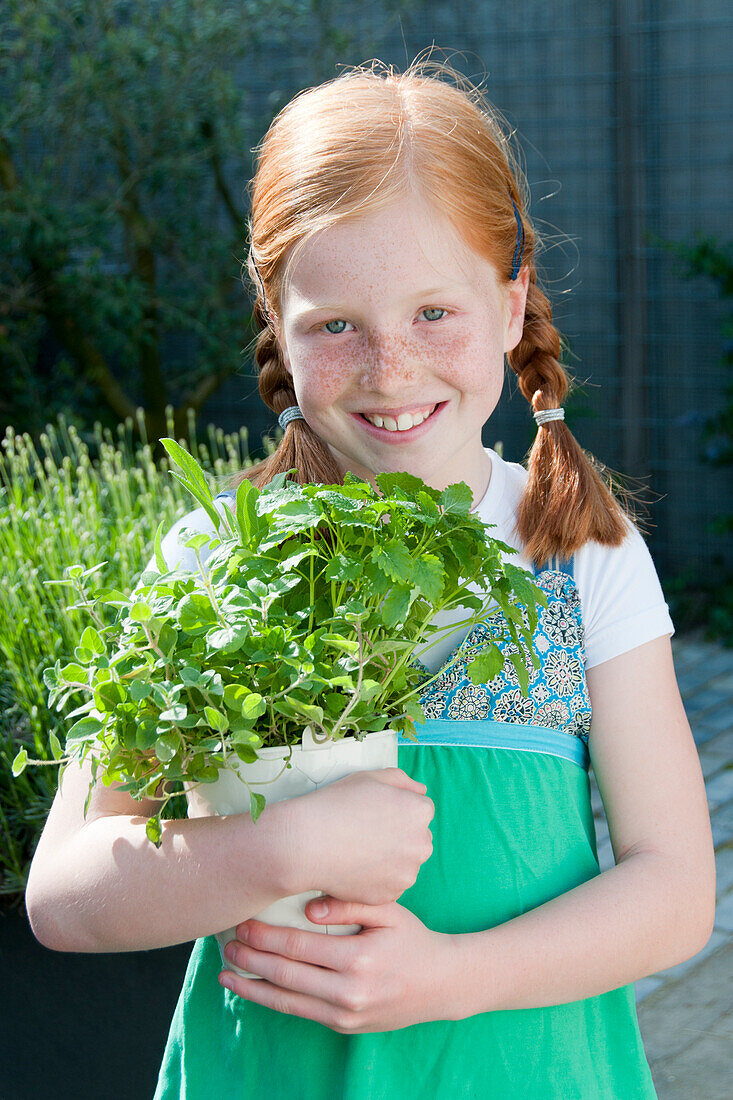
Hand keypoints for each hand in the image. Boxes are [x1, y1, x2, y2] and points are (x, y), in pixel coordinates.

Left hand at [218, 896, 460, 1032]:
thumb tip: (308, 907)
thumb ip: (348, 904)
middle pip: (285, 975)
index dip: (265, 935)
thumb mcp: (389, 911)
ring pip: (286, 1002)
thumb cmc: (413, 939)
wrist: (442, 984)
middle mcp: (348, 992)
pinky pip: (301, 1012)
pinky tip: (257, 988)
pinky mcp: (344, 1027)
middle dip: (251, 959)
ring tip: (227, 974)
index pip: (298, 947)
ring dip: (253, 988)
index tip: (243, 922)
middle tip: (227, 944)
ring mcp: (345, 1015)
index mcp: (358, 959)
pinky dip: (274, 1000)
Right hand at [292, 769, 434, 905]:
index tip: (374, 813)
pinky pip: (389, 884)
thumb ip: (402, 780)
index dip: (395, 809)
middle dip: (399, 835)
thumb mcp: (370, 777)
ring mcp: (407, 873)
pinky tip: (356, 867)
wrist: (307, 842)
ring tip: (359, 850)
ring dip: (390, 858)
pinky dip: (377, 878)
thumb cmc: (337, 805)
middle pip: (416, 838)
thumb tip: (420, 790)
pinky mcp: (391, 895)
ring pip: (404, 863)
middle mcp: (421, 844)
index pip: (419, 810)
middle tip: (366, 832)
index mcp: (419, 812)